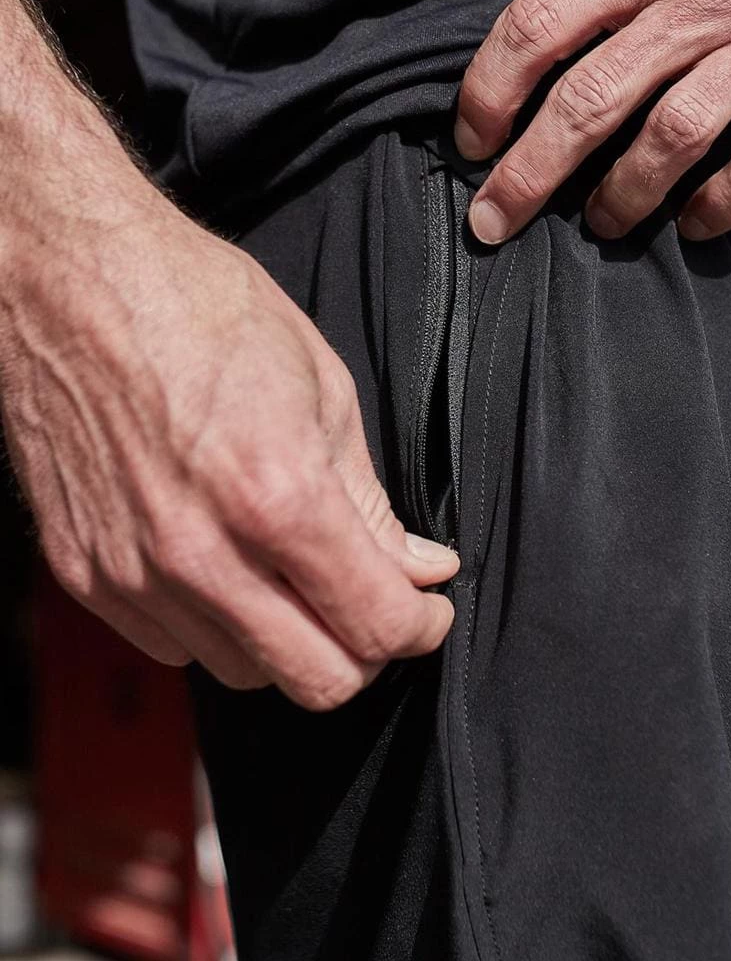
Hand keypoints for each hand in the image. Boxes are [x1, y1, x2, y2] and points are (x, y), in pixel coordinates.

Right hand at [0, 195, 457, 710]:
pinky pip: (177, 649)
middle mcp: (202, 553)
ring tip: (301, 582)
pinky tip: (234, 574)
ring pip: (247, 674)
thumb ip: (372, 504)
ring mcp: (136, 572)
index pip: (376, 624)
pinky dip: (222, 630)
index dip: (421, 628)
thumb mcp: (324, 390)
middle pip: (318, 681)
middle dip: (367, 653)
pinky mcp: (87, 575)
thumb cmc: (200, 309)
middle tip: (376, 606)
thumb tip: (419, 568)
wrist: (74, 279)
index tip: (426, 611)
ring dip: (293, 643)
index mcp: (277, 496)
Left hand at [455, 0, 730, 242]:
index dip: (491, 90)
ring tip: (600, 222)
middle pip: (590, 98)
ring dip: (623, 194)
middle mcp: (697, 0)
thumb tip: (529, 19)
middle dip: (529, 173)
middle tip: (493, 223)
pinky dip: (724, 205)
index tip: (471, 142)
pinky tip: (694, 226)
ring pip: (673, 135)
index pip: (540, 24)